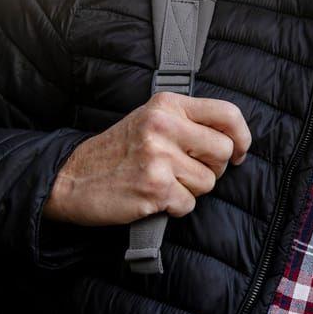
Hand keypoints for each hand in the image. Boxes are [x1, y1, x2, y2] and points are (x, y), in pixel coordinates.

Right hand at [43, 93, 250, 225]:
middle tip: (187, 171)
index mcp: (167, 105)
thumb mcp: (151, 120)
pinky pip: (189, 204)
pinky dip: (175, 208)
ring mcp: (159, 157)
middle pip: (223, 152)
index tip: (238, 153)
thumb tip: (234, 141)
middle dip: (212, 169)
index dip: (242, 136)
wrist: (70, 179)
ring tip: (162, 182)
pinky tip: (153, 197)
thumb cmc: (117, 152)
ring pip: (208, 182)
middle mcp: (164, 126)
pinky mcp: (155, 188)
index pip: (227, 113)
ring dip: (190, 190)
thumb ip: (187, 122)